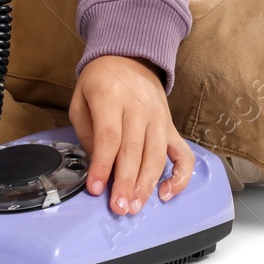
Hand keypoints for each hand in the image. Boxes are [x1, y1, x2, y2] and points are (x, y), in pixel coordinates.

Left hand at [69, 55, 194, 215]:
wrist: (129, 56)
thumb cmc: (99, 82)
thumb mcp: (81, 100)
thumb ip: (87, 133)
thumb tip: (98, 166)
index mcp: (111, 97)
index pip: (109, 136)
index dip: (103, 165)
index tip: (96, 189)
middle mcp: (138, 107)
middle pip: (134, 150)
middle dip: (126, 183)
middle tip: (119, 207)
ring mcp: (158, 117)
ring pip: (156, 155)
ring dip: (146, 185)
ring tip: (135, 206)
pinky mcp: (170, 125)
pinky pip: (183, 154)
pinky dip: (180, 176)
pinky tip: (167, 192)